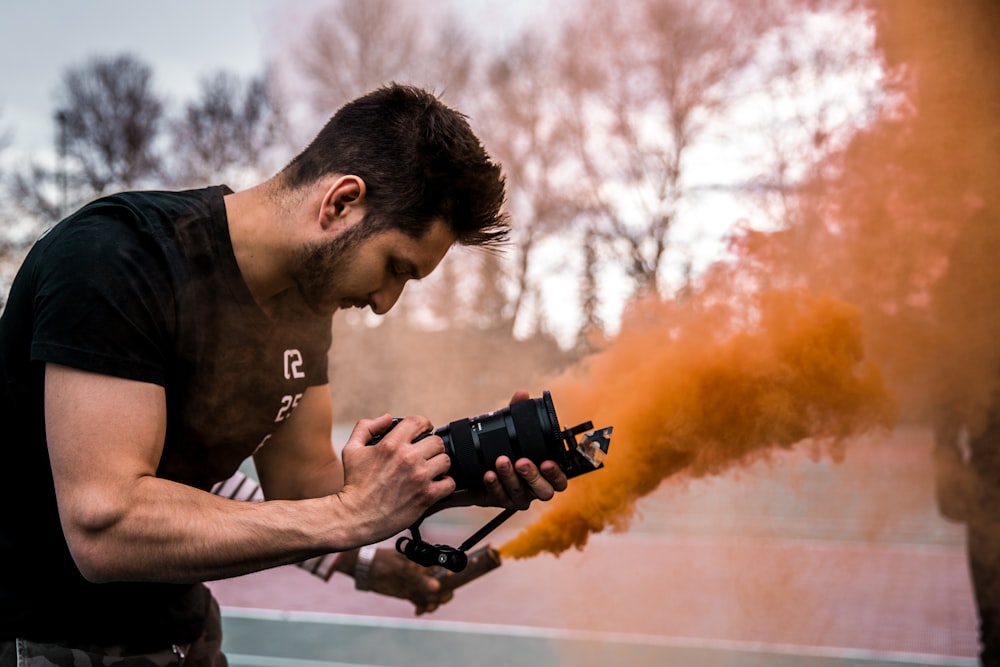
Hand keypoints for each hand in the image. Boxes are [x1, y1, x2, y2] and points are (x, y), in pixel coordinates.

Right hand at [337, 414, 455, 542]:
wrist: (355, 517)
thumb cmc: (353, 484)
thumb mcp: (351, 449)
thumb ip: (366, 427)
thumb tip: (387, 418)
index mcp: (392, 444)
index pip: (418, 422)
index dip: (424, 425)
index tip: (425, 431)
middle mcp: (408, 458)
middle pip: (436, 441)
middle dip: (432, 447)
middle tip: (426, 455)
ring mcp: (419, 477)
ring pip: (446, 460)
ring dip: (439, 465)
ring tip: (431, 471)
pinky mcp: (426, 495)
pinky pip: (449, 483)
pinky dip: (445, 484)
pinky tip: (435, 485)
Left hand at [366, 547, 454, 614]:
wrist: (365, 569)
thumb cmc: (384, 563)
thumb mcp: (401, 570)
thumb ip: (419, 579)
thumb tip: (437, 587)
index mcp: (425, 560)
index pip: (444, 569)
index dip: (450, 579)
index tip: (449, 590)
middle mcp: (424, 571)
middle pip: (441, 584)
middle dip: (442, 595)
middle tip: (438, 602)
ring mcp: (417, 582)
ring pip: (432, 595)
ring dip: (432, 603)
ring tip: (425, 609)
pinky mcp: (409, 592)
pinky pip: (421, 601)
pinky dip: (422, 607)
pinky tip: (418, 611)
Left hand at [479, 390, 567, 509]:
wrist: (474, 465)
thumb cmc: (502, 446)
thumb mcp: (510, 428)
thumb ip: (517, 411)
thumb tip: (522, 394)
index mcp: (544, 473)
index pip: (560, 481)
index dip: (556, 474)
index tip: (547, 462)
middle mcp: (534, 488)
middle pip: (544, 492)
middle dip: (532, 477)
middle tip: (522, 462)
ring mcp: (518, 497)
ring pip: (519, 494)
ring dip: (510, 477)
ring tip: (501, 461)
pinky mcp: (500, 500)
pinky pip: (499, 496)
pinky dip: (494, 485)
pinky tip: (489, 474)